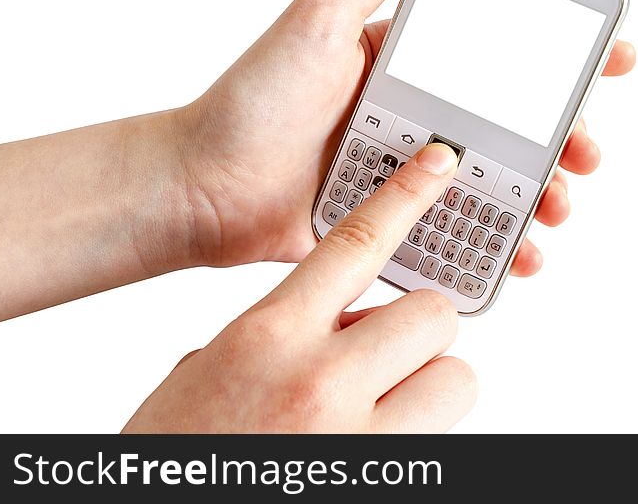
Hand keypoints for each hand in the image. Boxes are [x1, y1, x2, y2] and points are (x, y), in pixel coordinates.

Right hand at [124, 143, 474, 432]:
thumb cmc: (183, 449)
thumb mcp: (213, 369)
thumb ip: (281, 333)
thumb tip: (340, 321)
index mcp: (268, 335)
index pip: (356, 243)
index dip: (407, 197)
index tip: (439, 165)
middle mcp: (320, 381)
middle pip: (432, 313)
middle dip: (418, 328)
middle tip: (383, 351)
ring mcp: (360, 437)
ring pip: (454, 377)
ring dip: (428, 383)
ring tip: (383, 403)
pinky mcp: (388, 477)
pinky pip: (443, 434)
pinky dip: (420, 429)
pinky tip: (372, 441)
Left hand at [174, 0, 635, 271]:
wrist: (205, 190)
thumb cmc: (252, 102)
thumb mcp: (316, 17)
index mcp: (408, 66)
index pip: (498, 53)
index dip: (560, 55)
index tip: (609, 58)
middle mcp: (415, 116)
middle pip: (512, 124)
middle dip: (564, 135)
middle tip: (587, 149)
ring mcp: (407, 172)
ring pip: (497, 181)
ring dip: (542, 193)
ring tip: (557, 206)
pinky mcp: (394, 221)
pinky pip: (459, 232)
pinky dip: (497, 245)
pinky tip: (520, 254)